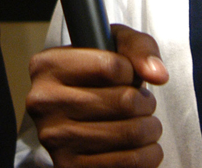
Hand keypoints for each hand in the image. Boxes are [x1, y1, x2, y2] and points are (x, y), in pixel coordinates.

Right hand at [26, 24, 169, 167]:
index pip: (111, 66)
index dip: (131, 72)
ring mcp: (54, 138)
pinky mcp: (69, 167)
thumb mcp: (114, 45)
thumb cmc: (98, 75)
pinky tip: (141, 146)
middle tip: (142, 103)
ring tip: (143, 123)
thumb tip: (157, 74)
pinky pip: (128, 163)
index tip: (127, 77)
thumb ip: (138, 48)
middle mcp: (43, 102)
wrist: (75, 117)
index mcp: (47, 66)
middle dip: (145, 102)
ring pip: (130, 133)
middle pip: (124, 101)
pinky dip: (147, 155)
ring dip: (150, 128)